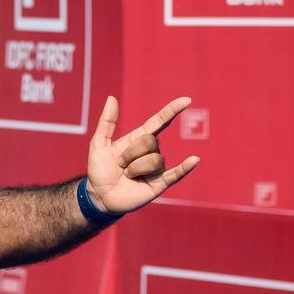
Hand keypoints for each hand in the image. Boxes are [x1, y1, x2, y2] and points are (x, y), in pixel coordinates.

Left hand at [86, 95, 199, 214]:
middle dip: (131, 153)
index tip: (186, 100)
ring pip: (154, 160)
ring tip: (128, 176)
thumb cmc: (99, 170)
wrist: (99, 196)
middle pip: (150, 142)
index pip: (159, 121)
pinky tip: (194, 160)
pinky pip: (175, 174)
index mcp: (138, 139)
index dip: (172, 110)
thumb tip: (111, 98)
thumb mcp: (98, 144)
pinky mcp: (160, 184)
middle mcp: (151, 151)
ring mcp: (157, 168)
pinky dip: (185, 167)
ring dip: (136, 168)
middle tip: (121, 164)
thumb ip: (106, 122)